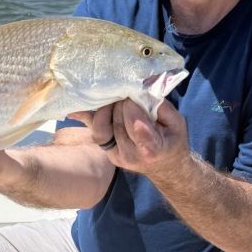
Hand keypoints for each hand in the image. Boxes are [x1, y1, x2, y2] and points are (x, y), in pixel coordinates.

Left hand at [70, 98, 190, 177]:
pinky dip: (87, 118)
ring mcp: (116, 155)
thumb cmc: (172, 141)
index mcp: (151, 148)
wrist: (165, 166)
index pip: (136, 128)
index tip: (133, 97)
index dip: (133, 110)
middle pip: (117, 121)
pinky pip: (94, 131)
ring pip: (102, 126)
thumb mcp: (176, 123)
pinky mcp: (107, 151)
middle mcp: (130, 154)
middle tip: (127, 90)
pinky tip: (74, 110)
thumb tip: (144, 85)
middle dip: (121, 102)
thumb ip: (161, 105)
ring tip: (115, 97)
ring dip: (106, 107)